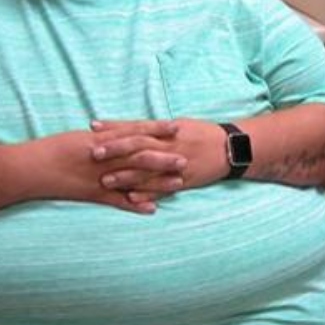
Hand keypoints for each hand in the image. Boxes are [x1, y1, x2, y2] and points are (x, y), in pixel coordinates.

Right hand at [29, 127, 187, 213]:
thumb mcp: (78, 137)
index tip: (177, 127)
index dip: (157, 129)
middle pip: (141, 155)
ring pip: (134, 178)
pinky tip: (151, 210)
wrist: (30, 167)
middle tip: (186, 157)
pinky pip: (117, 201)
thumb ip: (100, 136)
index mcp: (102, 139)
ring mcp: (100, 176)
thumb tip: (115, 131)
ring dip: (157, 181)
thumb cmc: (51, 149)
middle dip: (165, 156)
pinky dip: (135, 205)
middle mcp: (105, 156)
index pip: (135, 132)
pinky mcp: (92, 194)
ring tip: (178, 183)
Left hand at [90, 118, 229, 194]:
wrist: (231, 148)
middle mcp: (170, 145)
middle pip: (138, 146)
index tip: (94, 127)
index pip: (136, 126)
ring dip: (125, 175)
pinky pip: (163, 188)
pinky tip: (130, 199)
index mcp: (167, 129)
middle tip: (93, 153)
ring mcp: (177, 164)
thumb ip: (155, 129)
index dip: (115, 127)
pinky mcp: (184, 180)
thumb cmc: (202, 134)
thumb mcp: (179, 125)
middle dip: (115, 149)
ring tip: (104, 180)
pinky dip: (147, 194)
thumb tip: (131, 127)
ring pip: (147, 170)